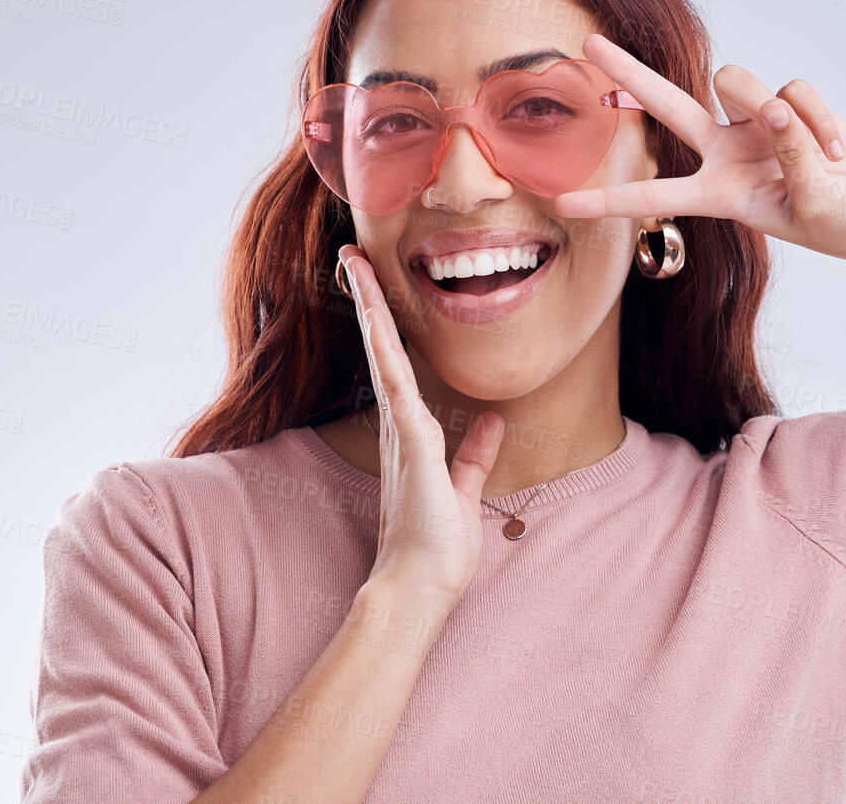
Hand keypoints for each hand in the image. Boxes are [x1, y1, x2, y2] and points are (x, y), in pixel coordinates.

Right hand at [337, 244, 504, 610]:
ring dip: (372, 312)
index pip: (401, 367)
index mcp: (414, 435)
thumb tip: (491, 422)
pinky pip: (399, 392)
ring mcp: (403, 436)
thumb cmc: (437, 549)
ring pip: (385, 359)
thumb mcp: (466, 489)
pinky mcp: (412, 449)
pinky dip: (389, 356)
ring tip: (357, 266)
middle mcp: (401, 428)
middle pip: (383, 351)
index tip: (380, 288)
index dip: (390, 327)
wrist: (419, 590)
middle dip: (370, 302)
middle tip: (353, 256)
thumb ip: (475, 455)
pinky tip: (380, 323)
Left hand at [554, 33, 845, 271]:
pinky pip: (795, 90)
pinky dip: (819, 118)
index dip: (608, 202)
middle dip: (629, 74)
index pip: (655, 197)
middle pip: (668, 105)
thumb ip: (788, 153)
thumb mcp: (810, 204)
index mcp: (721, 195)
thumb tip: (774, 106)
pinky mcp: (792, 106)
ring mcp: (758, 126)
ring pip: (735, 81)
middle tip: (588, 42)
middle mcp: (729, 154)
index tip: (561, 204)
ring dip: (769, 103)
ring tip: (815, 150)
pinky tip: (836, 149)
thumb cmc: (844, 224)